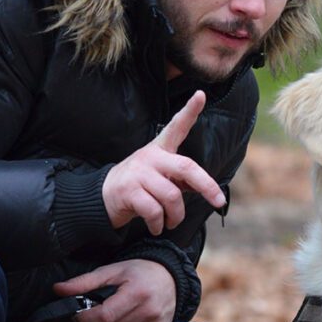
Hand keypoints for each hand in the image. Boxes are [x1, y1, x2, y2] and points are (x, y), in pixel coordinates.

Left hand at [54, 259, 176, 321]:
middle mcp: (150, 311)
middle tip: (108, 306)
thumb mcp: (111, 271)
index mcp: (137, 292)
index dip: (86, 318)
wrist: (171, 278)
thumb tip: (58, 290)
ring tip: (121, 311)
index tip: (80, 314)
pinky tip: (130, 320)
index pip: (104, 316)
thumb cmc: (139, 273)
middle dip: (101, 320)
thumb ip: (84, 282)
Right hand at [102, 90, 225, 234]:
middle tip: (219, 202)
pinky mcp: (129, 191)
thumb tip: (208, 190)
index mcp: (160, 149)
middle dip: (207, 186)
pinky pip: (154, 211)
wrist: (102, 198)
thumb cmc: (140, 186)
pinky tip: (156, 227)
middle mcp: (150, 157)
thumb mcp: (161, 177)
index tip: (201, 94)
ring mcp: (138, 173)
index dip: (189, 111)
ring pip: (172, 196)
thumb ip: (182, 179)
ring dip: (176, 216)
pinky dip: (159, 224)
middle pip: (186, 168)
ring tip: (171, 222)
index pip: (177, 126)